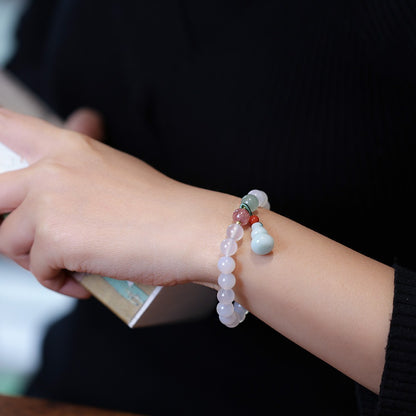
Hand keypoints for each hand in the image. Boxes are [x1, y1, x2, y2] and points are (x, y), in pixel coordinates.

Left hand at [0, 108, 236, 297]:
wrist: (188, 229)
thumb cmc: (162, 206)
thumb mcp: (115, 171)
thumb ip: (79, 172)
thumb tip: (65, 184)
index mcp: (68, 148)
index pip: (6, 127)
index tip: (0, 158)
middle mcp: (51, 169)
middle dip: (12, 224)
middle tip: (39, 238)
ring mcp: (48, 203)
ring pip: (8, 240)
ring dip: (36, 259)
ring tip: (71, 264)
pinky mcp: (54, 240)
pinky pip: (37, 271)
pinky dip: (58, 282)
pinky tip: (86, 280)